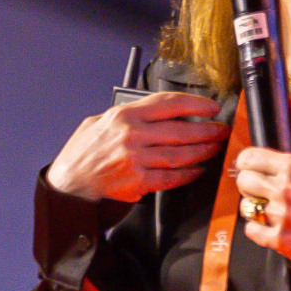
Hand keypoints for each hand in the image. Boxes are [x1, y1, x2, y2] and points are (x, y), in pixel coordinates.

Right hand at [45, 90, 225, 202]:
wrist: (69, 186)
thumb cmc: (82, 154)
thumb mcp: (98, 123)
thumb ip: (125, 116)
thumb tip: (154, 112)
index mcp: (124, 116)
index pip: (168, 103)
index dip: (194, 104)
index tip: (210, 107)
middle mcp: (132, 135)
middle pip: (180, 130)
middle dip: (207, 130)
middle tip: (222, 130)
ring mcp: (136, 159)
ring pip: (180, 154)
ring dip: (202, 152)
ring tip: (215, 149)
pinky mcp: (138, 182)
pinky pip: (171, 177)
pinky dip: (187, 174)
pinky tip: (198, 171)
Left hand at [234, 92, 290, 262]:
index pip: (248, 158)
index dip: (247, 161)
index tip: (253, 165)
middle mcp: (284, 191)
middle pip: (243, 181)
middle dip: (250, 182)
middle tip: (262, 185)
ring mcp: (281, 217)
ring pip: (245, 205)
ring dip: (254, 205)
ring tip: (270, 205)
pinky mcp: (279, 240)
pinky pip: (251, 230)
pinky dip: (258, 228)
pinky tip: (273, 223)